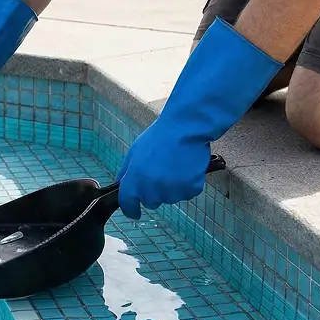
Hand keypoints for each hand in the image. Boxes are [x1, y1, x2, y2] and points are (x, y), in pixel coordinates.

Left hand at [111, 18, 283, 220]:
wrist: (195, 111)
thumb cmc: (181, 118)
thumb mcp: (159, 135)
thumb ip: (147, 155)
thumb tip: (142, 162)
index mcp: (134, 157)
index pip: (124, 188)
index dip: (129, 199)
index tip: (132, 208)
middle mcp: (140, 170)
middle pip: (146, 197)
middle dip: (159, 191)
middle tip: (174, 172)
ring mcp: (157, 177)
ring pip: (168, 196)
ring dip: (179, 184)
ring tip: (186, 160)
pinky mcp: (177, 179)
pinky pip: (187, 191)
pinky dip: (194, 181)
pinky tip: (195, 163)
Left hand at [115, 121, 210, 219]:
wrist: (185, 129)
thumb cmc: (159, 137)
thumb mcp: (134, 152)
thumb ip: (126, 172)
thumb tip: (120, 185)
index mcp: (135, 180)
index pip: (128, 204)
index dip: (131, 210)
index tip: (134, 212)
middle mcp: (152, 190)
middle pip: (151, 201)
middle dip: (154, 191)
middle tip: (160, 171)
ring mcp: (172, 192)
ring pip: (170, 197)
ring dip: (171, 187)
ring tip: (174, 165)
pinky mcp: (190, 190)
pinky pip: (186, 193)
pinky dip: (187, 184)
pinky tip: (186, 168)